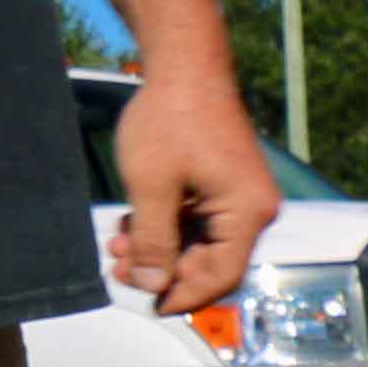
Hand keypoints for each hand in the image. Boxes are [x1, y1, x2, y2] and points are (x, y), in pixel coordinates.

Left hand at [109, 66, 284, 316]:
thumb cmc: (169, 118)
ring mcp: (239, 194)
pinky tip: (128, 224)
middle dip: (162, 268)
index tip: (148, 305)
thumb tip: (148, 287)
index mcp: (248, 213)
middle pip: (211, 260)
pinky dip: (165, 225)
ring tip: (114, 245)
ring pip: (199, 240)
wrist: (184, 61)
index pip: (221, 276)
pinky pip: (197, 218)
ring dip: (158, 246)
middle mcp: (253, 208)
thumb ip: (151, 241)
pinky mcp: (222, 181)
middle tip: (116, 269)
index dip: (184, 295)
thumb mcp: (151, 186)